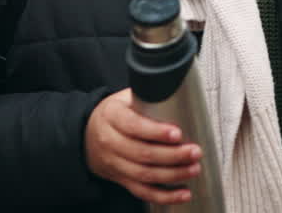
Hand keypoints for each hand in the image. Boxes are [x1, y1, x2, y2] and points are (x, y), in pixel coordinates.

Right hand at [85, 88, 202, 204]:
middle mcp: (110, 141)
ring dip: (172, 175)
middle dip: (172, 155)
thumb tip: (176, 86)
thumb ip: (145, 95)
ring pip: (144, 174)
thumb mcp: (123, 98)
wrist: (88, 134)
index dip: (156, 132)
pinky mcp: (120, 179)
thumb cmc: (114, 113)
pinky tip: (182, 193)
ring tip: (194, 169)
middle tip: (194, 152)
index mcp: (112, 116)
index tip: (177, 133)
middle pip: (142, 153)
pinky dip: (164, 196)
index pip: (133, 126)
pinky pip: (142, 191)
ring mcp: (114, 163)